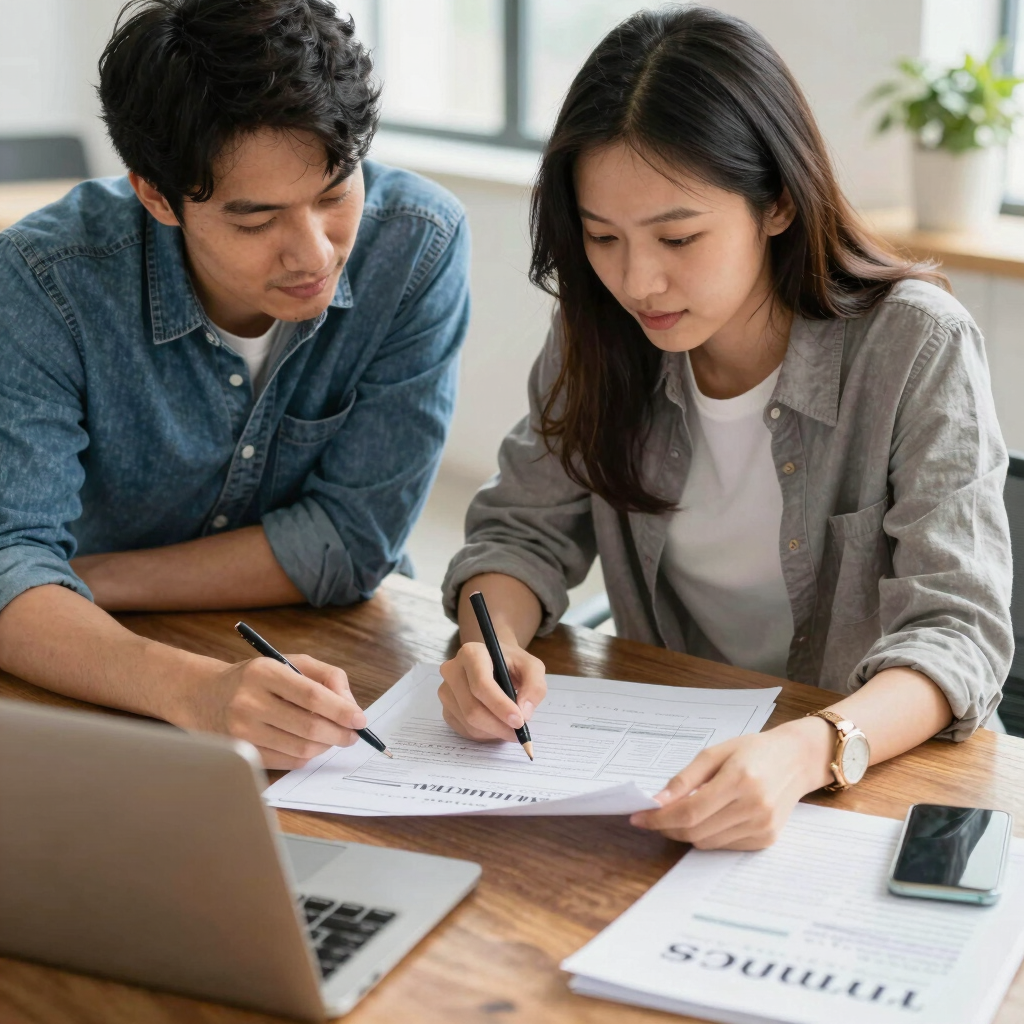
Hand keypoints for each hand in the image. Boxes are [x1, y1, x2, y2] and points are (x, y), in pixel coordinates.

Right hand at [182, 653, 367, 768]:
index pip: (310, 695)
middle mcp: (249, 702)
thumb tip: (350, 705)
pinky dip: (307, 756)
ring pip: (300, 749)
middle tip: (353, 734)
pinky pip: (287, 762)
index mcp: (264, 673)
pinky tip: (311, 745)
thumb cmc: (256, 678)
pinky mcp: (242, 752)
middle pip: (308, 726)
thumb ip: (326, 676)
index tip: (360, 719)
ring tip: (333, 738)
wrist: (204, 696)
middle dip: (339, 733)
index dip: (340, 710)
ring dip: (325, 746)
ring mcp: (243, 731)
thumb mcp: (289, 662)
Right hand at [438, 641, 545, 741]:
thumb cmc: (512, 663)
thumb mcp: (532, 667)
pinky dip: (485, 734)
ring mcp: (446, 691)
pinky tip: (496, 724)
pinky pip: (465, 730)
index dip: (500, 706)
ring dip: (494, 731)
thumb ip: (534, 687)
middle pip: (472, 708)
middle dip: (499, 725)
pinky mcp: (446, 709)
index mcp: (471, 654)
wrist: (494, 662)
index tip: (519, 721)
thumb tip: (524, 713)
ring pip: (469, 723)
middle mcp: (452, 670)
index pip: (481, 684)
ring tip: (510, 726)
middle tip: (519, 733)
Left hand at [629, 717, 834, 849]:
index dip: (660, 818)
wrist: (797, 760)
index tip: (638, 817)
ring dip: (686, 832)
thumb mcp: (715, 753)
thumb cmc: (753, 750)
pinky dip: (708, 835)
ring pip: (707, 842)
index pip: (690, 811)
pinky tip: (709, 817)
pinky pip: (724, 846)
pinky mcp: (766, 839)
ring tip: (680, 813)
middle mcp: (754, 807)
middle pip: (696, 831)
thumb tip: (657, 802)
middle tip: (652, 817)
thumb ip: (685, 779)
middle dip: (667, 827)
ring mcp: (762, 827)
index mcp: (740, 780)